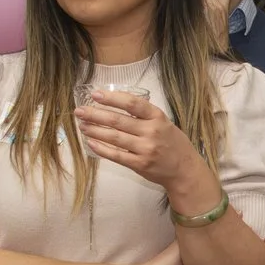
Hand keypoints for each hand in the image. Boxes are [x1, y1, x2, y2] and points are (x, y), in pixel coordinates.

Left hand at [77, 90, 219, 209]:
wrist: (185, 169)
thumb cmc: (172, 143)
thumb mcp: (164, 123)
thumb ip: (144, 116)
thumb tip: (114, 106)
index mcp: (158, 117)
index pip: (132, 103)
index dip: (112, 98)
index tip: (95, 95)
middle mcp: (151, 132)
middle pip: (118, 120)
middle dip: (95, 114)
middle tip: (80, 111)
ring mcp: (145, 149)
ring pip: (114, 137)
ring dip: (95, 130)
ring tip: (82, 125)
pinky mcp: (140, 164)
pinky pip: (117, 156)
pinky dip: (102, 149)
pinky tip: (91, 143)